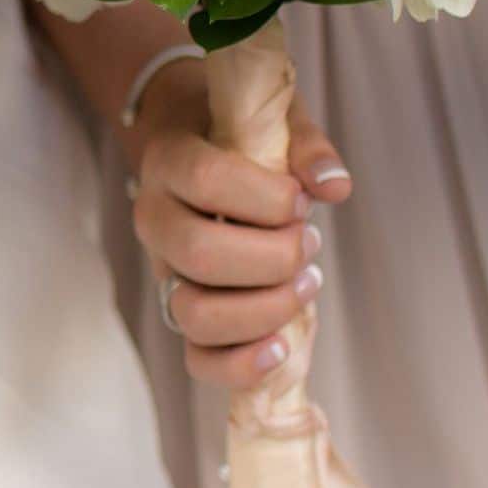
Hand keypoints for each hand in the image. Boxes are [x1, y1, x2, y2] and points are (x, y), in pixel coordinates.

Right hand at [129, 59, 351, 388]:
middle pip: (199, 254)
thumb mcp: (274, 122)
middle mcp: (154, 220)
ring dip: (265, 308)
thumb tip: (333, 187)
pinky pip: (199, 360)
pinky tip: (282, 347)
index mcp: (169, 162)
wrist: (200, 152)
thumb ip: (305, 147)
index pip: (205, 180)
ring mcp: (164, 273)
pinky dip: (241, 364)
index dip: (265, 197)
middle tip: (310, 241)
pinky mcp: (183, 315)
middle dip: (273, 257)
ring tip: (307, 283)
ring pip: (194, 313)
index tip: (303, 200)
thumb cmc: (244, 138)